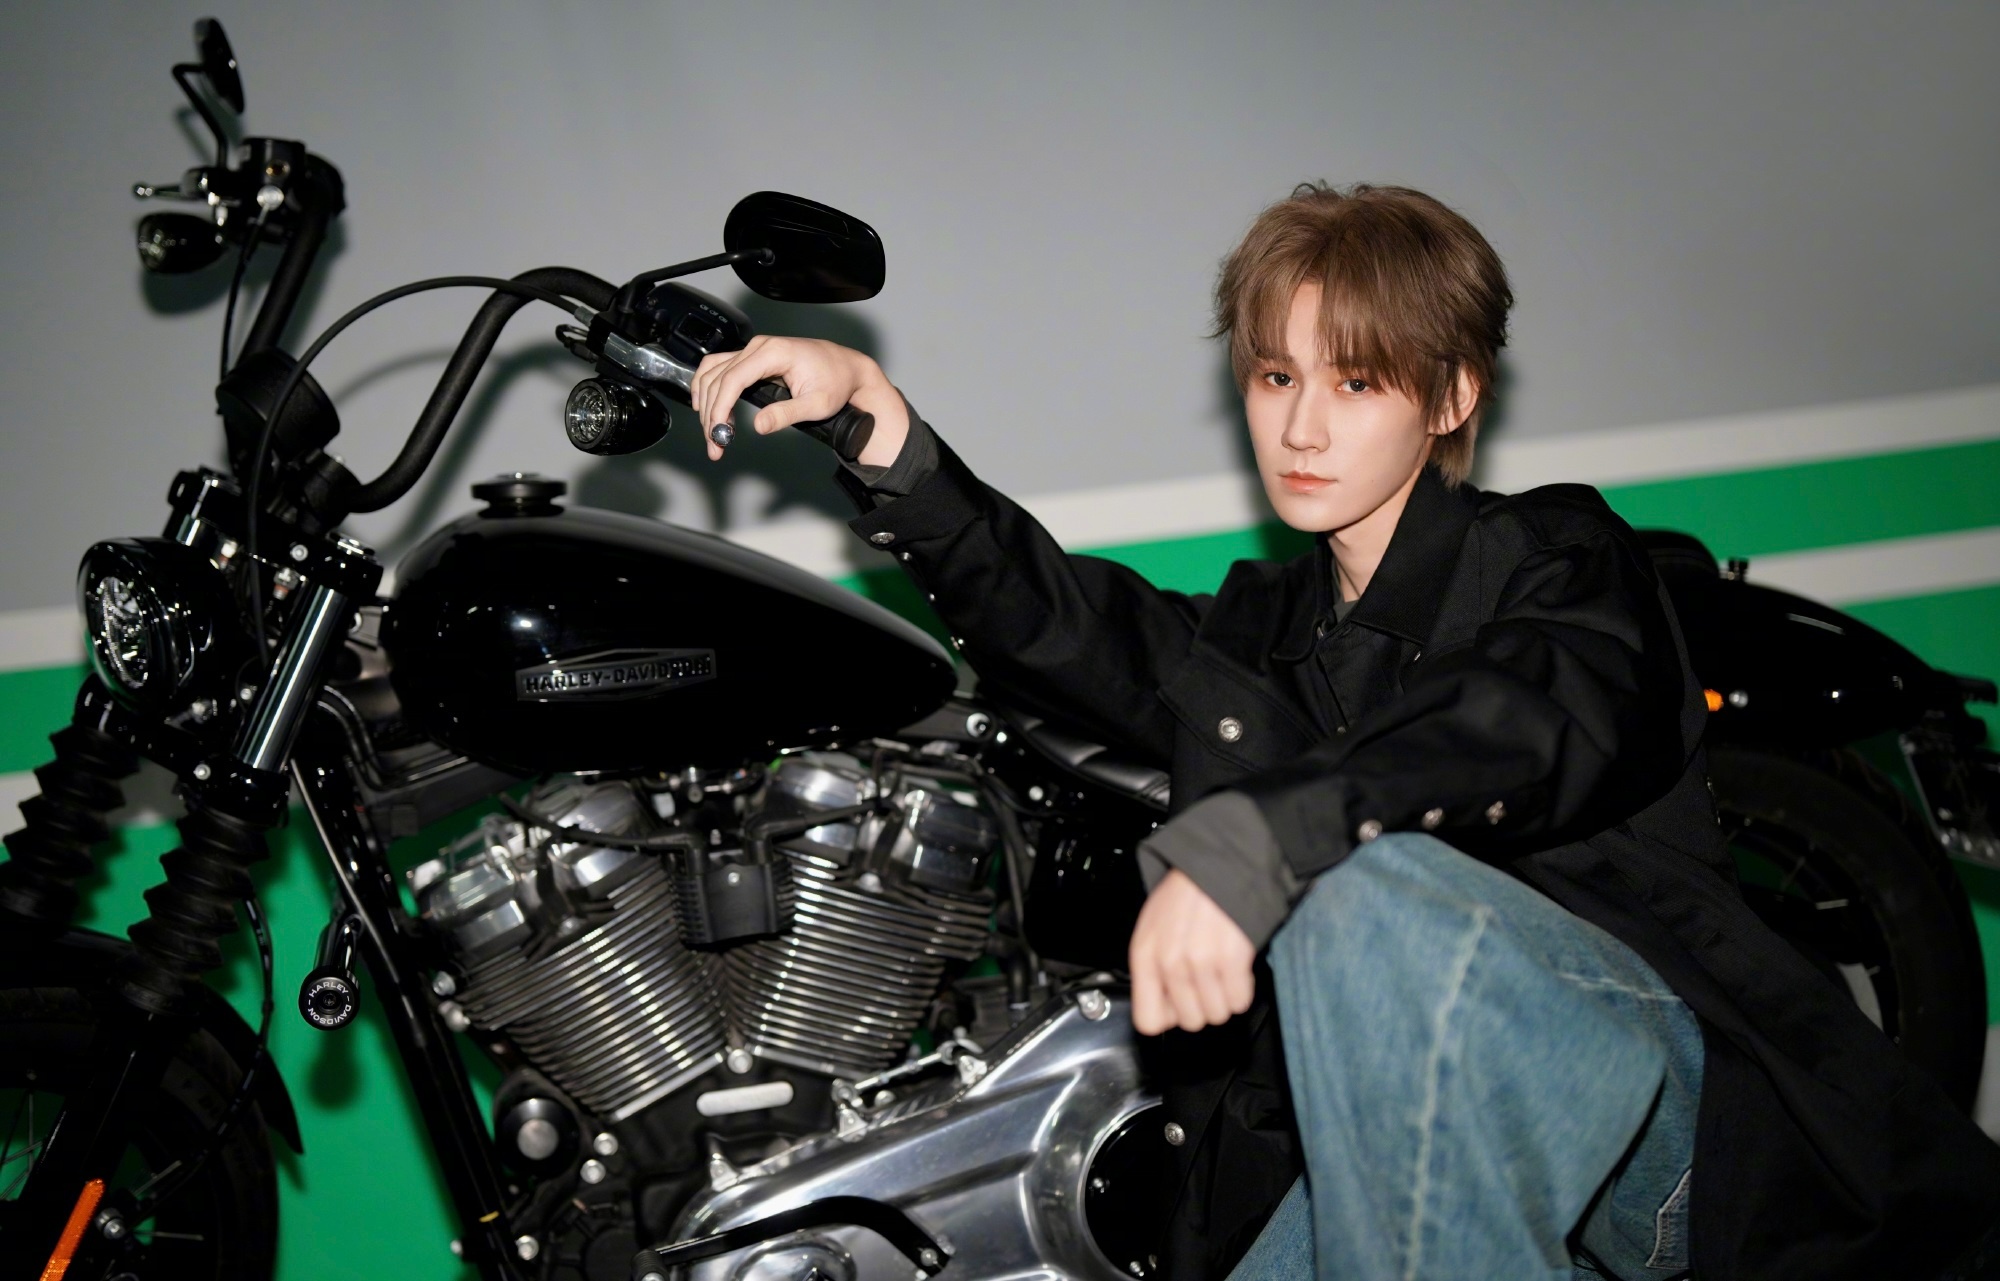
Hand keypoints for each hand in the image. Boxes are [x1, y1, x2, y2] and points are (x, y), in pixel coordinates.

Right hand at [689, 335, 909, 464]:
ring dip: (705, 402)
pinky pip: (720, 368)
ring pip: (713, 372)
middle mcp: (759, 346)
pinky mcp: (753, 357)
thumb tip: (758, 426)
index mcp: (773, 352)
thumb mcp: (817, 404)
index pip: (733, 379)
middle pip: (718, 378)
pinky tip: (709, 409)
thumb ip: (787, 414)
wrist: (847, 367)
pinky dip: (710, 389)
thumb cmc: (836, 381)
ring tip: (712, 432)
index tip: (717, 432)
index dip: (720, 407)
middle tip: (715, 444)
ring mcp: (754, 350)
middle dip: (711, 413)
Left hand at [1128, 870, 1256, 1034]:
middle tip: (1207, 979)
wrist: (1221, 863)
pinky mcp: (1231, 959)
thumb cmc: (1188, 894)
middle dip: (1202, 1004)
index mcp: (1144, 954)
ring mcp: (1201, 961)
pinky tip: (1236, 967)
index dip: (1168, 1016)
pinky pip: (1239, 1001)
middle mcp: (1170, 961)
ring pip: (1217, 1014)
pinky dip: (1242, 989)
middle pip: (1189, 1021)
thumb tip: (1164, 1006)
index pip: (1148, 1020)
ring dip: (1224, 997)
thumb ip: (1152, 968)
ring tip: (1222, 970)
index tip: (1178, 1004)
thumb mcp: (1152, 927)